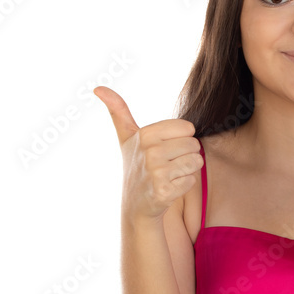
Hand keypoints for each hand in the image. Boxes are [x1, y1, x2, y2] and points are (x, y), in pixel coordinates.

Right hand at [93, 86, 203, 220]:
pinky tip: (169, 188)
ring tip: (169, 175)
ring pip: (196, 162)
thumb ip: (118, 110)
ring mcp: (156, 172)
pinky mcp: (164, 192)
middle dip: (185, 155)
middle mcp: (149, 152)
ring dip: (187, 170)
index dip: (181, 139)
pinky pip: (191, 180)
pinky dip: (184, 185)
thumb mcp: (126, 137)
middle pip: (194, 145)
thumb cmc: (136, 166)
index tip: (164, 148)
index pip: (188, 128)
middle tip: (167, 165)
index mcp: (145, 134)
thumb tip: (98, 87)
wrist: (135, 205)